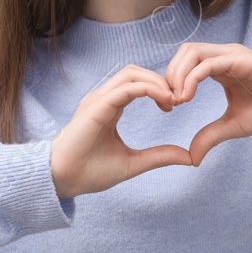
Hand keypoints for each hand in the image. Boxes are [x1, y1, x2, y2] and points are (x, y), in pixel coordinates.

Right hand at [48, 65, 190, 199]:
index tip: (175, 105)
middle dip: (161, 80)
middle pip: (136, 72)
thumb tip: (188, 157)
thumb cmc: (90, 172)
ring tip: (172, 99)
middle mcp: (103, 99)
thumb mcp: (133, 163)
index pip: (137, 83)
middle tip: (179, 100)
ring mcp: (98, 100)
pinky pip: (125, 87)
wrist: (63, 180)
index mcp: (110, 107)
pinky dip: (148, 88)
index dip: (159, 88)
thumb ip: (159, 156)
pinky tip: (163, 99)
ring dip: (156, 81)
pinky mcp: (96, 106)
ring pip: (131, 73)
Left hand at [163, 43, 251, 166]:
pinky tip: (187, 98)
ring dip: (177, 74)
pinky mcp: (238, 59)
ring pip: (191, 52)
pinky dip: (191, 78)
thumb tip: (192, 158)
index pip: (186, 62)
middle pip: (184, 52)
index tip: (168, 106)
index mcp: (220, 67)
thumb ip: (210, 136)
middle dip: (169, 74)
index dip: (171, 81)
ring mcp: (230, 54)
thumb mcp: (233, 126)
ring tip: (177, 99)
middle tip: (168, 102)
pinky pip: (206, 64)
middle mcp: (223, 56)